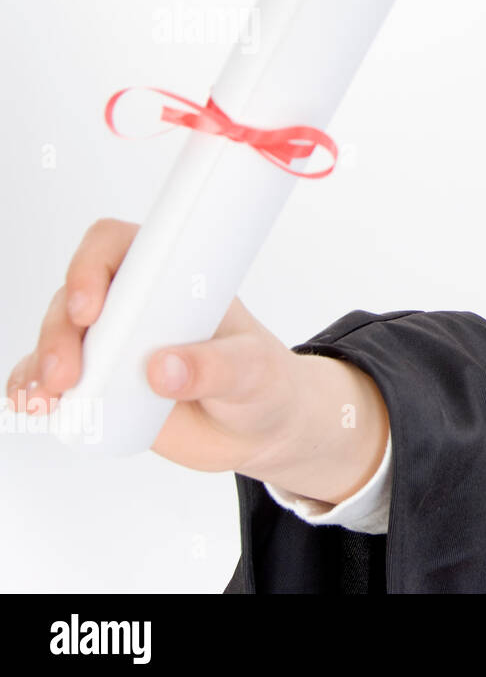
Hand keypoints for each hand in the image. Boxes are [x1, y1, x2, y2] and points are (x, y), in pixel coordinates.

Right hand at [7, 217, 308, 477]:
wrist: (259, 429)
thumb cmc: (261, 382)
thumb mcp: (252, 370)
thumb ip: (215, 368)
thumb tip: (163, 369)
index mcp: (172, 277)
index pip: (117, 247)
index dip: (92, 266)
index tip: (91, 310)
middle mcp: (134, 304)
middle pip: (74, 296)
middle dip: (59, 332)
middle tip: (68, 374)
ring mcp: (112, 343)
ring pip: (56, 337)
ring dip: (41, 364)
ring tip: (47, 399)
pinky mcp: (99, 383)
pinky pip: (51, 379)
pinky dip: (33, 389)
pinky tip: (32, 406)